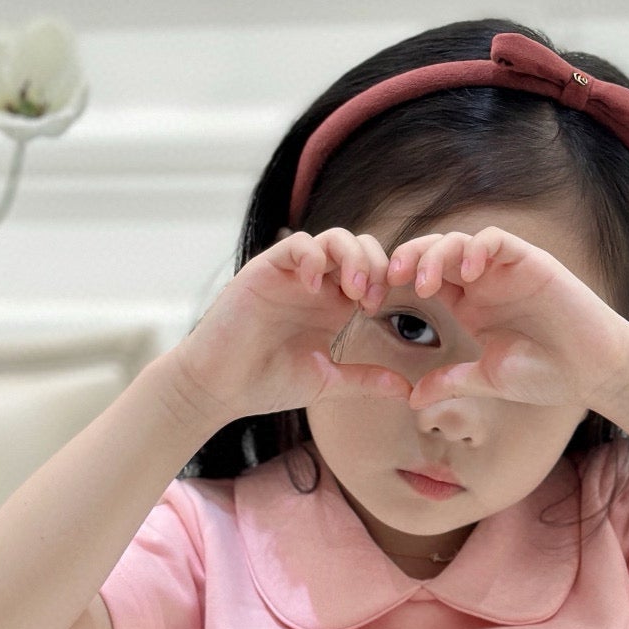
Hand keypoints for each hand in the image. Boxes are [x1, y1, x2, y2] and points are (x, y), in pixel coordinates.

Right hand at [172, 228, 415, 422]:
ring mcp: (292, 275)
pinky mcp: (265, 270)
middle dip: (376, 266)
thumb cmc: (266, 383)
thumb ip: (366, 380)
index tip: (384, 311)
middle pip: (360, 247)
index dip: (388, 282)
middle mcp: (316, 284)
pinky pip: (297, 244)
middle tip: (371, 300)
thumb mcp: (327, 382)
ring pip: (333, 238)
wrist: (219, 387)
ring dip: (352, 257)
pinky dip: (313, 257)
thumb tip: (408, 390)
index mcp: (334, 306)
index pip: (374, 272)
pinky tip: (316, 287)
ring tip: (353, 291)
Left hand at [382, 226, 628, 411]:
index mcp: (467, 307)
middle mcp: (481, 283)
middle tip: (386, 281)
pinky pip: (496, 240)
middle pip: (433, 254)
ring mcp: (504, 269)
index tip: (369, 305)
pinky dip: (478, 249)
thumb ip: (452, 381)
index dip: (394, 287)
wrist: (595, 371)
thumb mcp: (488, 379)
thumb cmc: (548, 375)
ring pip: (458, 242)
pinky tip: (469, 272)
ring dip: (435, 255)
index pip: (422, 282)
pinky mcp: (530, 261)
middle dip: (405, 261)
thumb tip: (411, 399)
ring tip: (424, 284)